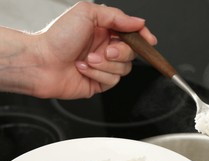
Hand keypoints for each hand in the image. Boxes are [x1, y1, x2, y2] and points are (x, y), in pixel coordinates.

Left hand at [30, 2, 156, 98]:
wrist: (41, 62)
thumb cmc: (57, 37)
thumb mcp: (87, 14)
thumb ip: (116, 16)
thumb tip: (139, 22)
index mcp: (104, 30)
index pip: (132, 34)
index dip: (143, 37)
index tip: (149, 41)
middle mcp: (105, 48)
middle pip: (131, 53)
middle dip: (120, 52)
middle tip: (105, 51)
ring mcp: (103, 66)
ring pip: (124, 69)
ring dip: (105, 64)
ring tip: (86, 60)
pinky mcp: (100, 82)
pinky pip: (113, 81)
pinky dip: (98, 74)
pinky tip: (83, 69)